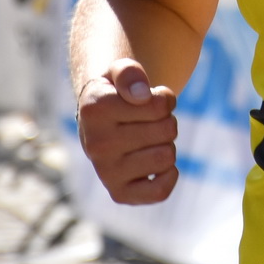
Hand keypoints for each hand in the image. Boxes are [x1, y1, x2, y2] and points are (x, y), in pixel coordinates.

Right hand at [75, 58, 178, 203]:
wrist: (99, 122)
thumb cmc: (116, 92)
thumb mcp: (120, 70)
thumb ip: (129, 72)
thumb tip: (141, 95)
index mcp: (95, 110)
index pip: (161, 104)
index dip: (165, 99)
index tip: (149, 98)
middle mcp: (96, 144)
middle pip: (168, 130)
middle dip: (166, 121)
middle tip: (148, 121)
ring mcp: (106, 172)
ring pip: (167, 156)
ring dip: (166, 144)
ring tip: (148, 139)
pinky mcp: (118, 193)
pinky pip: (159, 191)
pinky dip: (169, 175)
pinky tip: (157, 165)